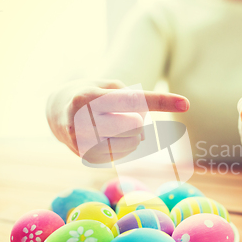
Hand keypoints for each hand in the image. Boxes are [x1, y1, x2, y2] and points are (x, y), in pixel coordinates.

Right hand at [47, 79, 189, 162]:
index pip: (134, 99)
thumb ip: (132, 99)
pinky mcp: (84, 155)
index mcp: (93, 95)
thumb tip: (145, 128)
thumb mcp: (108, 86)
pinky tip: (109, 138)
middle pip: (136, 126)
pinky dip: (123, 148)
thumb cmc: (91, 94)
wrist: (56, 109)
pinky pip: (120, 156)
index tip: (186, 103)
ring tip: (116, 126)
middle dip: (140, 123)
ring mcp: (82, 139)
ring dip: (134, 137)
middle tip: (127, 117)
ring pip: (131, 144)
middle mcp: (84, 117)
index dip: (162, 101)